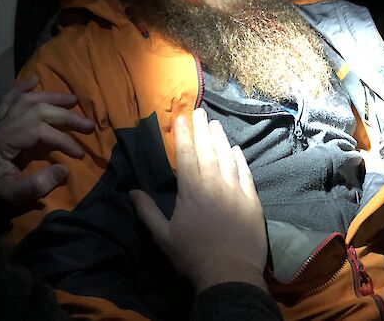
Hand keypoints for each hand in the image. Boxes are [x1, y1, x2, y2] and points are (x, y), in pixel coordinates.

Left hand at [0, 75, 94, 218]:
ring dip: (52, 98)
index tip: (80, 155)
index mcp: (4, 142)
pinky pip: (9, 100)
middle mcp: (1, 127)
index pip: (39, 131)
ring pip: (27, 101)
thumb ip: (37, 186)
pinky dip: (22, 88)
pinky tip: (34, 79)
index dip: (62, 140)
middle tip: (89, 126)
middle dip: (65, 116)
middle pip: (37, 111)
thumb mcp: (12, 197)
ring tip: (73, 100)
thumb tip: (64, 170)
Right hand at [129, 108, 267, 292]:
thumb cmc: (193, 256)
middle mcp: (214, 184)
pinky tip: (237, 150)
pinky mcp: (252, 201)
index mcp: (191, 190)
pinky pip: (246, 174)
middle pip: (207, 150)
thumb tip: (132, 192)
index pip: (185, 155)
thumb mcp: (164, 236)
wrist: (230, 273)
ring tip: (216, 124)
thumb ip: (147, 212)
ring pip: (227, 158)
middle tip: (200, 111)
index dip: (182, 134)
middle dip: (202, 129)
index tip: (180, 117)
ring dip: (221, 139)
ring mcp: (236, 191)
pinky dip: (240, 160)